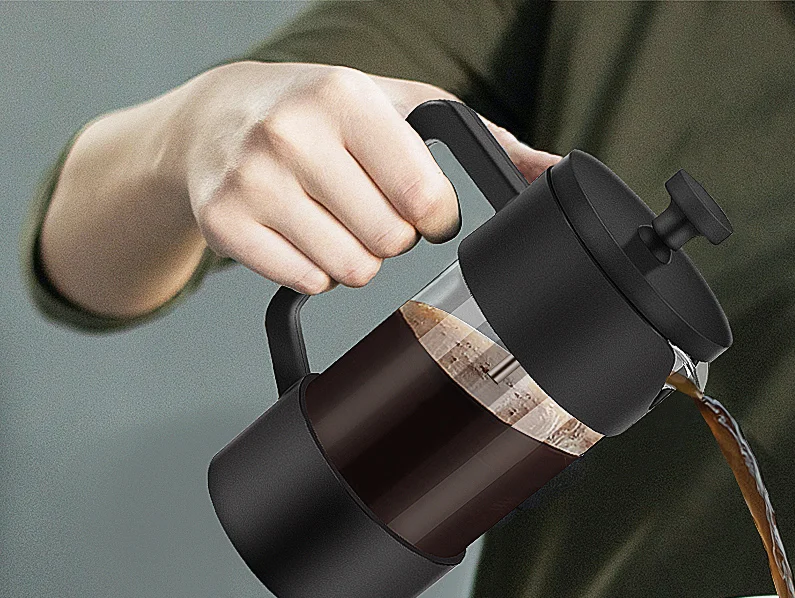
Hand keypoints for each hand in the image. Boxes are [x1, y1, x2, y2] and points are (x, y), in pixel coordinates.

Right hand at [165, 61, 559, 293]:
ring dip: (355, 257)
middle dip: (390, 235)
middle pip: (390, 242)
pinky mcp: (224, 221)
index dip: (433, 213)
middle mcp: (291, 131)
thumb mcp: (401, 107)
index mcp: (343, 95)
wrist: (216, 117)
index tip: (415, 197)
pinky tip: (299, 230)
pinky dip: (313, 270)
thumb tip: (556, 174)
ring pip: (351, 271)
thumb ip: (488, 140)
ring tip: (330, 214)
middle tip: (363, 202)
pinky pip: (307, 282)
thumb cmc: (322, 114)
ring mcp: (252, 178)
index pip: (424, 198)